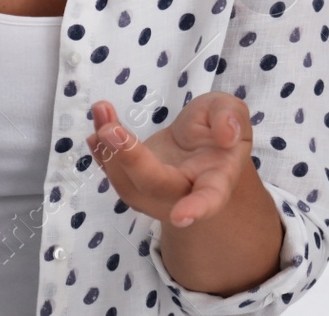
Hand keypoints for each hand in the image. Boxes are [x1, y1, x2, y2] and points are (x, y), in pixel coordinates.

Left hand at [84, 91, 252, 227]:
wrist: (199, 148)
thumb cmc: (217, 130)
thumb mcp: (231, 112)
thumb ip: (230, 117)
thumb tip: (226, 134)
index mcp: (216, 180)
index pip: (210, 198)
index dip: (197, 208)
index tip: (181, 217)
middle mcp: (182, 193)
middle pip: (154, 185)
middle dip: (131, 159)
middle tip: (110, 130)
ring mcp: (153, 193)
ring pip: (127, 181)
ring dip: (108, 147)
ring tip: (101, 110)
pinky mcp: (132, 182)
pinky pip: (113, 171)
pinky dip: (100, 150)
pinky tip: (96, 124)